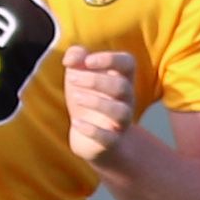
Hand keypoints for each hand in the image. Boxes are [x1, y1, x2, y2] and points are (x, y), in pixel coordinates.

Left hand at [59, 46, 141, 164]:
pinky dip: (92, 130)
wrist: (92, 139)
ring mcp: (120, 123)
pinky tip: (76, 122)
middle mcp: (126, 100)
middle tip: (72, 79)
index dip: (110, 59)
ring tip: (76, 98)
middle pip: (121, 87)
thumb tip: (71, 57)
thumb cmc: (88, 99)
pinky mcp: (111, 142)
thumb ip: (76, 57)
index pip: (128, 63)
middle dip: (96, 80)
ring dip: (97, 102)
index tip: (87, 61)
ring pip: (121, 112)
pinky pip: (109, 138)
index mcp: (120, 79)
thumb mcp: (79, 74)